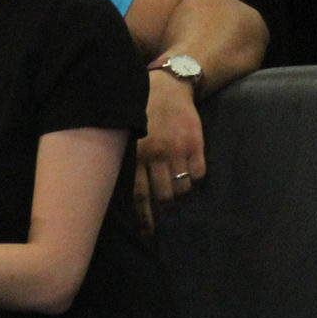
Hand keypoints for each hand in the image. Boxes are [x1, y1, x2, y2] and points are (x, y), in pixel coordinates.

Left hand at [133, 70, 206, 232]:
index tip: (146, 233)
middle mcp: (158, 154)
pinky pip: (199, 174)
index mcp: (137, 153)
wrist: (170, 83)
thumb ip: (126, 159)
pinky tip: (189, 173)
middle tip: (162, 208)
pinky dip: (195, 178)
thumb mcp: (127, 132)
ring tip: (175, 190)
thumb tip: (117, 192)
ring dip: (179, 193)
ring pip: (182, 188)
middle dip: (163, 207)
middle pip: (164, 196)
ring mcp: (179, 149)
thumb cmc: (142, 109)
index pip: (139, 195)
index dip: (144, 218)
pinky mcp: (196, 143)